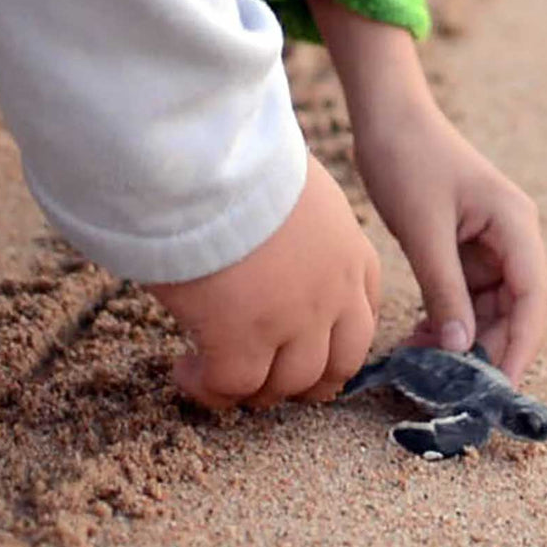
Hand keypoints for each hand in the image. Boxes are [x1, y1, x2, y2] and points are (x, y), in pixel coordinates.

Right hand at [144, 157, 379, 409]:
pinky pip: (231, 385)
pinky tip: (184, 371)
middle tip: (267, 380)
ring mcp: (292, 321)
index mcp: (349, 251)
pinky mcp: (242, 339)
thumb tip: (270, 237)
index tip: (305, 345)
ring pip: (287, 384)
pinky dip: (208, 388)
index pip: (362, 315)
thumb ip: (295, 223)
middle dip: (305, 381)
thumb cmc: (239, 157)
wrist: (205, 159)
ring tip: (217, 375)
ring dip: (254, 389)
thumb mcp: (292, 185)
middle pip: (337, 365)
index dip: (334, 341)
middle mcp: (333, 292)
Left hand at [310, 0, 546, 380]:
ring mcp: (488, 244)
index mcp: (516, 225)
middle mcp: (511, 237)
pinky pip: (463, 297)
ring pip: (488, 309)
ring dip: (462, 340)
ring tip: (426, 369)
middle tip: (456, 390)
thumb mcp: (424, 230)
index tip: (500, 387)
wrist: (385, 116)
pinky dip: (445, 321)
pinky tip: (418, 343)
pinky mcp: (462, 249)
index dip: (521, 345)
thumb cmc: (408, 159)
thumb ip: (444, 290)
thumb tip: (460, 349)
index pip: (533, 298)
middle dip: (488, 349)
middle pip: (515, 309)